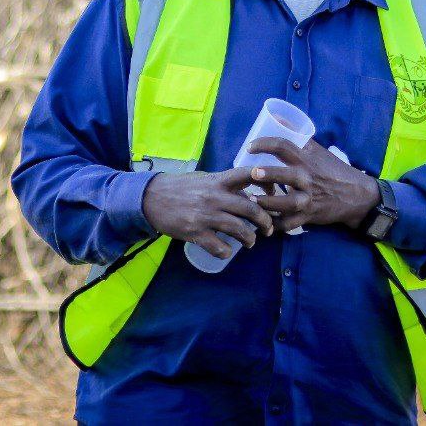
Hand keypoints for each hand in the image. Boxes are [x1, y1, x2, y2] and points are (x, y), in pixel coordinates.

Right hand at [141, 168, 275, 259]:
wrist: (151, 198)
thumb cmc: (180, 187)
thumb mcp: (203, 179)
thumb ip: (224, 185)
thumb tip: (247, 193)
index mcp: (217, 181)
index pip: (246, 175)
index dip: (265, 180)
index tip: (274, 192)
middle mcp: (214, 197)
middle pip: (251, 208)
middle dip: (264, 221)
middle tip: (267, 228)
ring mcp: (205, 216)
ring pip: (239, 229)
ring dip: (249, 239)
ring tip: (250, 242)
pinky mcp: (195, 232)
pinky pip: (219, 247)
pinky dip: (226, 252)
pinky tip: (226, 251)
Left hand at [247, 137, 380, 232]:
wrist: (356, 195)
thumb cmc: (332, 169)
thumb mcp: (317, 150)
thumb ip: (297, 137)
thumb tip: (277, 117)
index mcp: (306, 160)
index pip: (283, 147)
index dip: (265, 144)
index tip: (250, 147)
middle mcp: (307, 179)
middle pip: (285, 175)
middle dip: (268, 174)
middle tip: (253, 173)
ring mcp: (307, 199)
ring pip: (286, 203)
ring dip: (268, 202)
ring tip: (252, 199)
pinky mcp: (308, 216)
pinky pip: (290, 224)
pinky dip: (276, 225)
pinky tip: (262, 222)